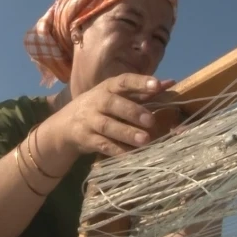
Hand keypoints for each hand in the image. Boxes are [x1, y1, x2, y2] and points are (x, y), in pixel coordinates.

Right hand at [47, 73, 174, 156]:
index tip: (156, 85)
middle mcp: (97, 101)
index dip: (139, 82)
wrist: (65, 125)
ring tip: (145, 140)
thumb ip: (142, 91)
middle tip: (151, 121)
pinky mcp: (86, 139)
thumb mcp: (117, 96)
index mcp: (108, 87)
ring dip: (126, 133)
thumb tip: (171, 83)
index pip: (124, 81)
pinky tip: (131, 155)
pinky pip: (102, 145)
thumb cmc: (100, 107)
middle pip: (113, 104)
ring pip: (107, 126)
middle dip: (132, 111)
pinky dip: (117, 150)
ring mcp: (89, 120)